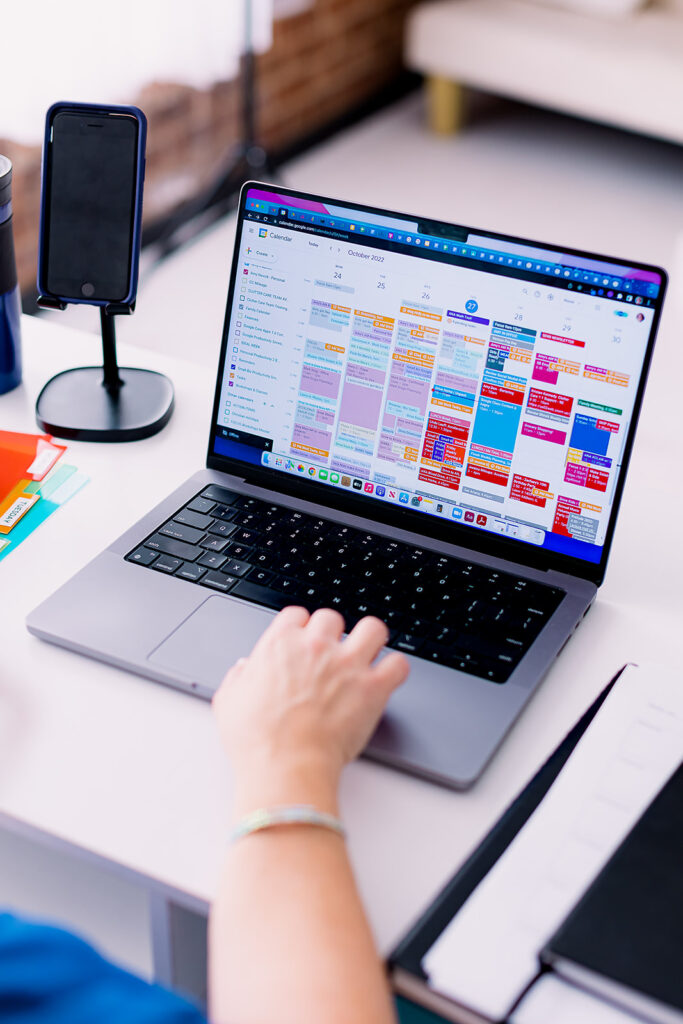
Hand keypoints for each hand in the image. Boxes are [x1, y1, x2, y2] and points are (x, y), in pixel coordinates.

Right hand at [213, 607, 408, 813]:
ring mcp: (348, 664)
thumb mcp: (229, 702)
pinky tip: (387, 679)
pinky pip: (398, 664)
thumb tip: (244, 669)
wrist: (286, 766)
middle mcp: (316, 646)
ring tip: (366, 656)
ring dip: (370, 640)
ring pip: (372, 628)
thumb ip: (238, 678)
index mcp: (281, 644)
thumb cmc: (257, 740)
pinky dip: (395, 671)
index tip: (303, 642)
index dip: (301, 628)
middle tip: (331, 656)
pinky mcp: (373, 687)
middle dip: (332, 634)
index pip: (297, 614)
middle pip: (332, 618)